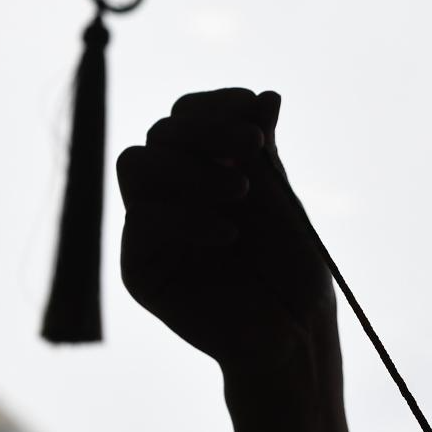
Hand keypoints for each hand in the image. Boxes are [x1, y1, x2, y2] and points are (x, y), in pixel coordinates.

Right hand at [117, 88, 335, 368]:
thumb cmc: (295, 272)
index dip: (216, 105)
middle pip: (161, 133)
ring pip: (137, 164)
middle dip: (207, 131)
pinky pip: (143, 219)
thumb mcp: (282, 200)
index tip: (254, 110)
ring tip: (240, 192)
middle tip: (253, 149)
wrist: (295, 336)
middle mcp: (174, 196)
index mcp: (207, 173)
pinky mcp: (142, 267)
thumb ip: (263, 153)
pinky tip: (229, 235)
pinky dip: (187, 217)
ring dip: (190, 168)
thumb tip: (266, 95)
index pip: (187, 116)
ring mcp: (153, 229)